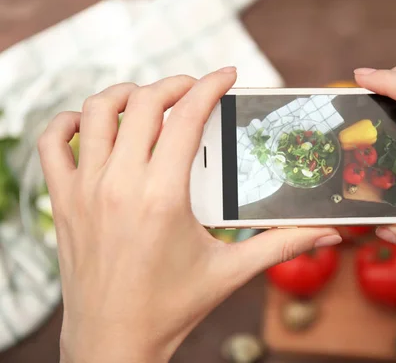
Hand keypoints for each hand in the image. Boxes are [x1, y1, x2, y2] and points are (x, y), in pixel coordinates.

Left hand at [38, 68, 340, 362]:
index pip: (187, 118)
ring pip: (98, 111)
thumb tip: (325, 233)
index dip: (210, 86)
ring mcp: (85, 189)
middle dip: (176, 84)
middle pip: (145, 103)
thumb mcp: (230, 272)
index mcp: (163, 197)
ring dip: (128, 94)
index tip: (225, 75)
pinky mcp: (65, 201)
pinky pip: (54, 143)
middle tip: (197, 89)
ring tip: (151, 100)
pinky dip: (70, 122)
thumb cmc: (170, 308)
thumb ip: (282, 245)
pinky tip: (92, 124)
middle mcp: (120, 184)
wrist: (115, 342)